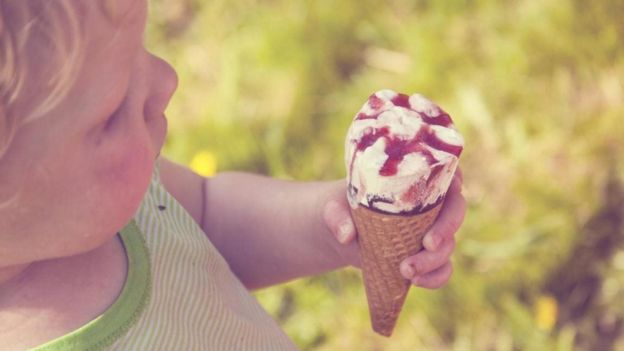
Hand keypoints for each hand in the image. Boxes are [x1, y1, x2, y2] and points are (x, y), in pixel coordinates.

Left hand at [323, 169, 464, 288]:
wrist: (340, 230)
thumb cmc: (342, 207)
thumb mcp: (334, 207)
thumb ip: (337, 216)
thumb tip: (347, 235)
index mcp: (415, 179)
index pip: (446, 172)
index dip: (454, 179)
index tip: (451, 189)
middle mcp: (430, 204)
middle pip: (456, 210)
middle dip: (447, 228)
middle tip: (428, 243)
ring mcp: (431, 231)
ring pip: (449, 244)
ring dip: (433, 260)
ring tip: (406, 270)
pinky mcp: (426, 256)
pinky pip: (442, 269)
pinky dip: (435, 278)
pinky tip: (416, 281)